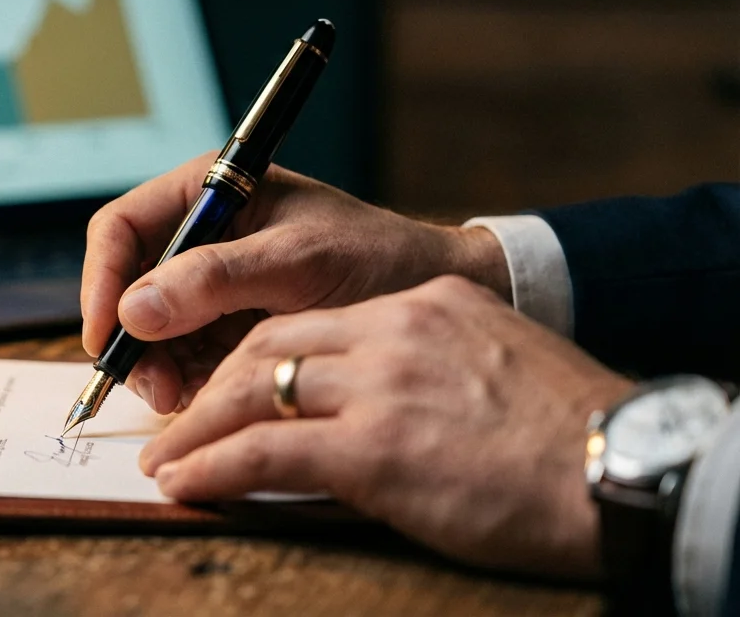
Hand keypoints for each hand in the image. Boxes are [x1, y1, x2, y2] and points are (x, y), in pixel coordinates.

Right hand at [81, 153, 509, 413]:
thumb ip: (215, 278)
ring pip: (147, 329)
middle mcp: (200, 235)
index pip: (122, 228)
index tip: (109, 333)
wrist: (434, 297)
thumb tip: (136, 309)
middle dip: (130, 337)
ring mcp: (210, 285)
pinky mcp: (225, 326)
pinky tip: (203, 397)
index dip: (102, 279)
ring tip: (182, 398)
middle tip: (154, 386)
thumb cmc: (377, 258)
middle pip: (126, 285)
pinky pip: (180, 356)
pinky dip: (182, 380)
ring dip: (154, 367)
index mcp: (209, 192)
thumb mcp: (297, 261)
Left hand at [139, 276, 634, 577]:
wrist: (625, 469)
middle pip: (268, 348)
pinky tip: (184, 483)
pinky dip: (211, 469)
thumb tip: (376, 399)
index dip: (253, 360)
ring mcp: (380, 386)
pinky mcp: (373, 448)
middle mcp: (393, 331)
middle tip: (177, 425)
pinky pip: (262, 454)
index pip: (309, 324)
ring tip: (164, 459)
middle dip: (212, 389)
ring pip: (252, 394)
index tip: (226, 388)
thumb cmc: (570, 436)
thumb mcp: (494, 366)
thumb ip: (425, 366)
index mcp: (424, 306)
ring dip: (196, 430)